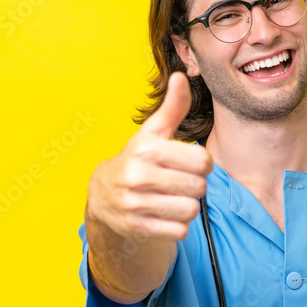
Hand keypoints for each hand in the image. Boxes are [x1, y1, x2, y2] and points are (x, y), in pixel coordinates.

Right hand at [87, 72, 212, 241]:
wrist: (103, 195)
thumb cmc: (138, 159)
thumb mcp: (153, 133)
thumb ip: (173, 107)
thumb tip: (181, 76)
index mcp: (146, 149)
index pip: (202, 162)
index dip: (202, 164)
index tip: (190, 164)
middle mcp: (138, 175)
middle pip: (198, 187)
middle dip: (195, 186)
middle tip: (180, 183)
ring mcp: (135, 203)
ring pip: (190, 210)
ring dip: (187, 206)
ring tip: (173, 198)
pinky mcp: (136, 227)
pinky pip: (179, 231)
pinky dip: (177, 226)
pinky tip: (164, 214)